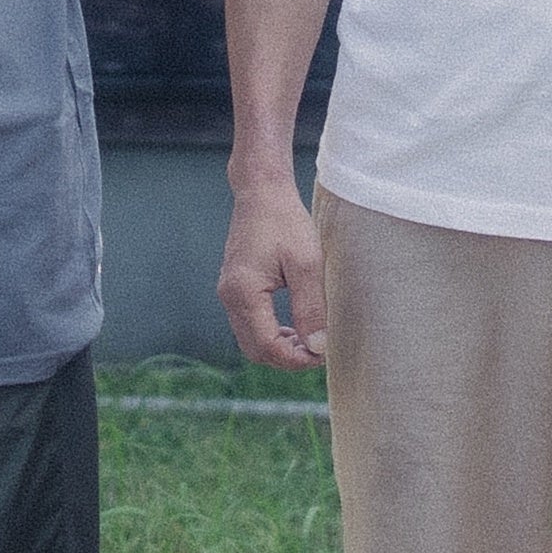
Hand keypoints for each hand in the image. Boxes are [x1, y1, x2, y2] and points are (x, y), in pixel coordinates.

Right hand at [218, 175, 328, 368]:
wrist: (262, 193)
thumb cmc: (286, 221)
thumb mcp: (307, 264)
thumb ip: (311, 308)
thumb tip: (317, 347)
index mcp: (243, 292)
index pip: (267, 346)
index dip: (296, 359)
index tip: (323, 355)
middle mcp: (229, 297)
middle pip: (255, 350)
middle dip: (287, 359)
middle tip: (319, 352)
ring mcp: (227, 293)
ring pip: (250, 341)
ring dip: (279, 348)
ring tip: (310, 342)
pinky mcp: (233, 289)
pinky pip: (249, 326)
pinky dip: (270, 335)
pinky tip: (295, 328)